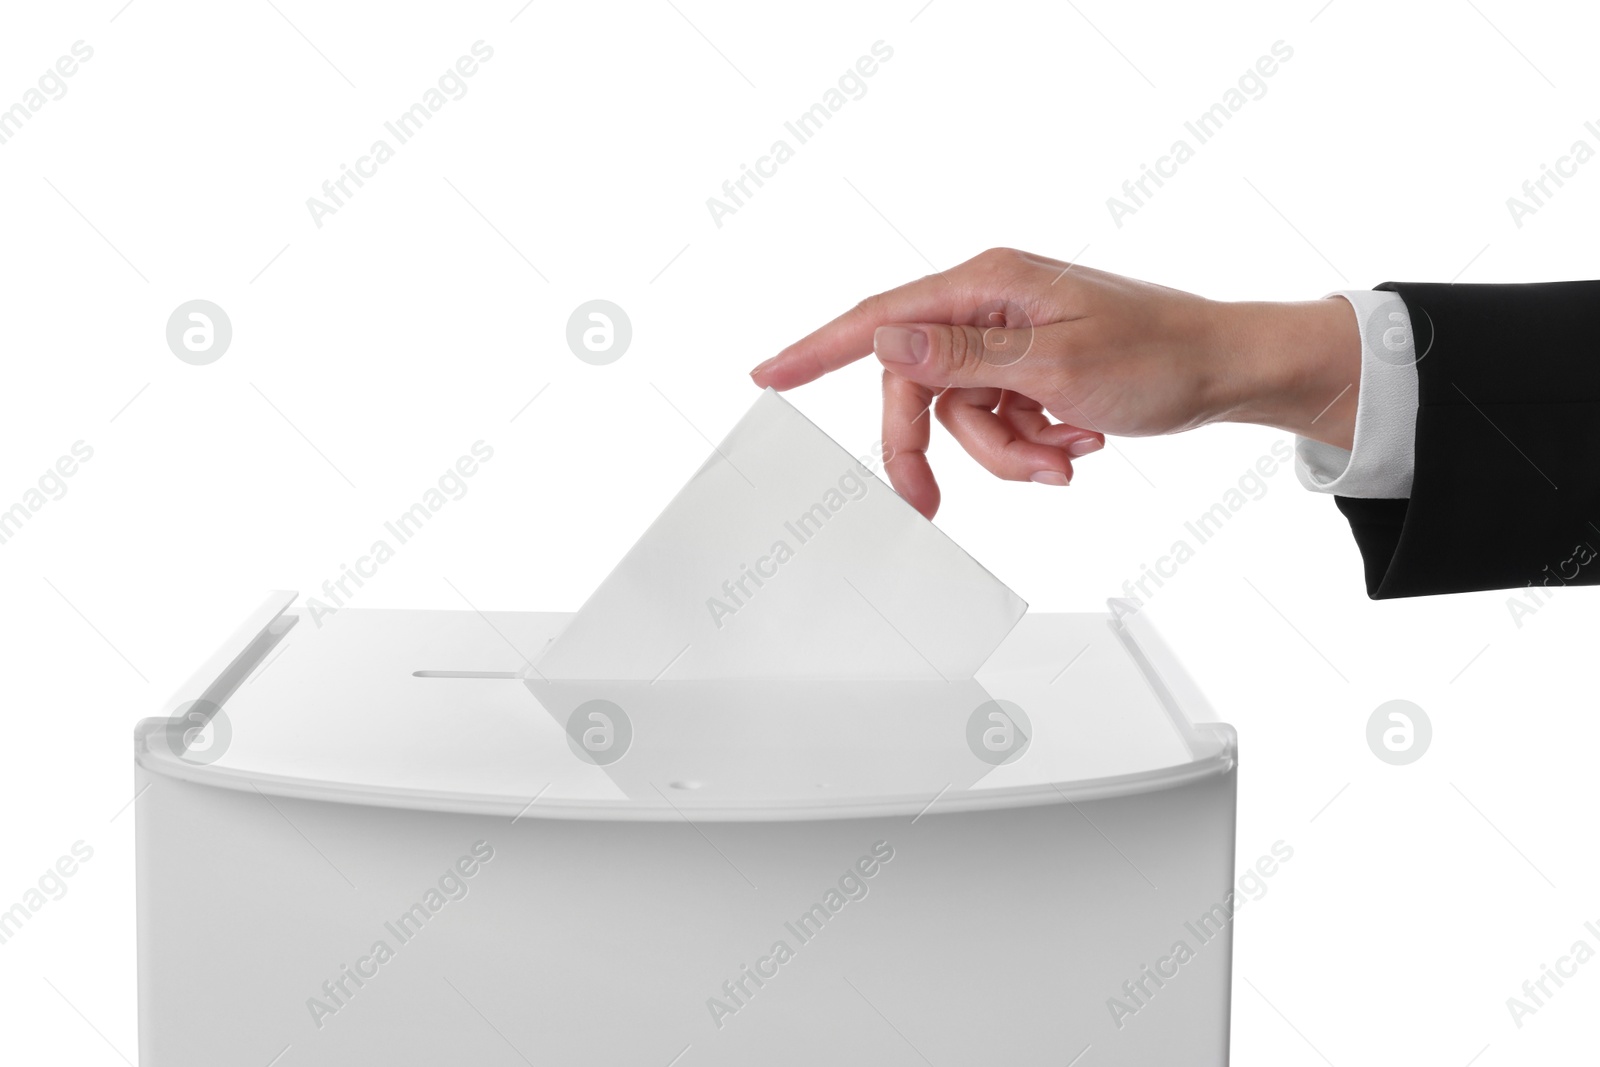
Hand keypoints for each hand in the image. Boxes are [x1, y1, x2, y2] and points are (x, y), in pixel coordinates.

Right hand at [750, 248, 1359, 518]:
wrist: (1229, 369)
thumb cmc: (1160, 354)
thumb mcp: (1054, 364)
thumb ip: (960, 356)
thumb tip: (884, 336)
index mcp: (989, 283)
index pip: (881, 318)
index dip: (815, 350)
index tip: (765, 375)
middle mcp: (992, 303)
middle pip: (917, 385)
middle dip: (935, 448)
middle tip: (928, 506)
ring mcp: (1012, 337)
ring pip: (962, 414)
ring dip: (1008, 452)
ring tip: (1066, 457)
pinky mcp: (1033, 367)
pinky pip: (1001, 419)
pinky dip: (1033, 443)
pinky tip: (1078, 441)